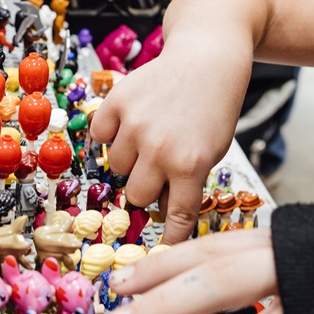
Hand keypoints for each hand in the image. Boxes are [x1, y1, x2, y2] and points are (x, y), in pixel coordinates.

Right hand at [90, 34, 250, 242]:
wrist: (207, 59)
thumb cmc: (212, 109)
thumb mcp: (213, 151)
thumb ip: (187, 182)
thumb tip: (160, 214)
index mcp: (191, 165)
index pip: (177, 217)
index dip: (169, 238)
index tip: (162, 254)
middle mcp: (160, 148)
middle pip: (136, 195)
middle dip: (146, 188)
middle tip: (158, 168)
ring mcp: (136, 125)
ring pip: (117, 167)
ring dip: (131, 159)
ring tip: (151, 135)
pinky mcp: (116, 102)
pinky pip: (100, 136)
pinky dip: (111, 134)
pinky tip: (132, 121)